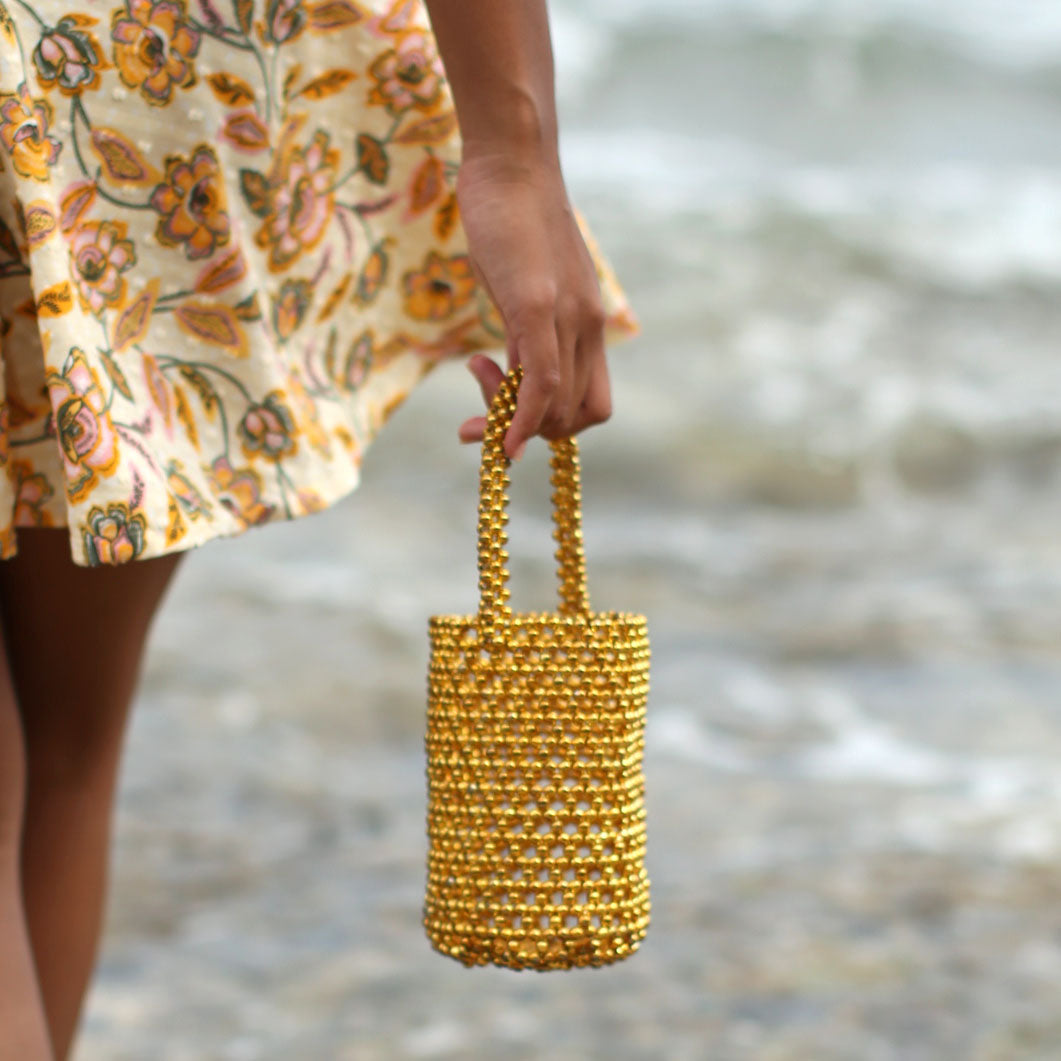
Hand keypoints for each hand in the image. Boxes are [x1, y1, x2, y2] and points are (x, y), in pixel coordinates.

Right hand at [454, 148, 611, 459]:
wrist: (512, 158)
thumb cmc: (510, 218)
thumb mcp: (520, 286)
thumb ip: (525, 332)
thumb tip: (513, 371)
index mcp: (589, 324)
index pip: (590, 404)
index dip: (554, 426)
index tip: (510, 415)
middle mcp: (589, 326)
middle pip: (576, 416)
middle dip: (527, 432)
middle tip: (476, 415)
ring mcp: (568, 317)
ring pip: (558, 408)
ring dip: (510, 422)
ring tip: (473, 375)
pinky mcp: (538, 305)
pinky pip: (540, 384)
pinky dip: (521, 423)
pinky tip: (495, 438)